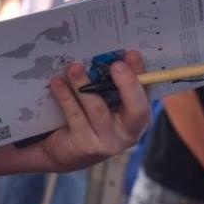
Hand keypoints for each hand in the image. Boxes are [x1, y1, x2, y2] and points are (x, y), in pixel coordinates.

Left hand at [35, 52, 150, 171]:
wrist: (66, 150)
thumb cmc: (90, 118)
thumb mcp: (107, 100)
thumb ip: (115, 82)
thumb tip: (117, 53)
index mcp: (139, 117)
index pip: (146, 94)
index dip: (140, 75)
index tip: (131, 54)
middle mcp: (129, 134)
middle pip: (136, 110)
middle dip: (128, 84)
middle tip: (116, 64)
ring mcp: (107, 143)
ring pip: (98, 110)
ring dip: (85, 85)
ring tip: (73, 68)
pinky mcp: (84, 147)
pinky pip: (75, 117)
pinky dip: (65, 97)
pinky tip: (57, 83)